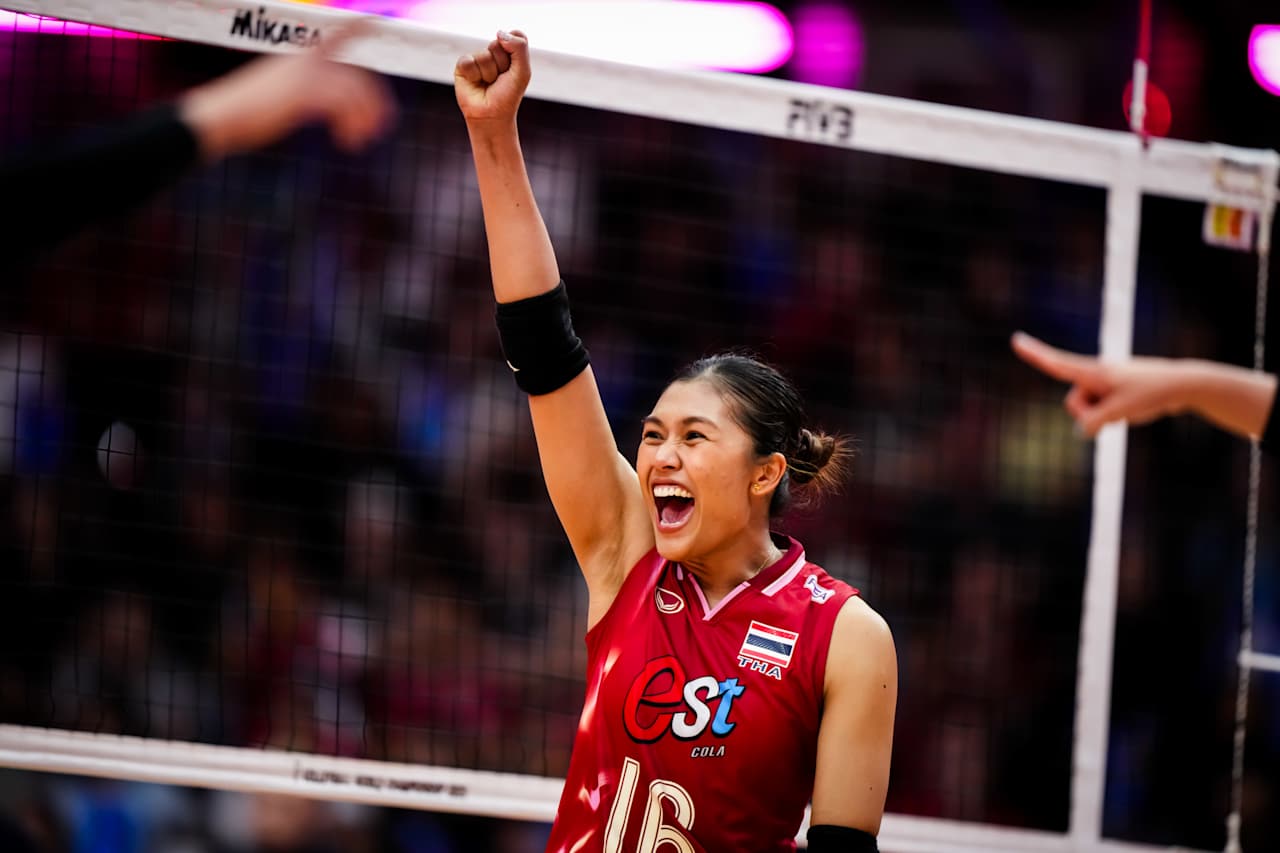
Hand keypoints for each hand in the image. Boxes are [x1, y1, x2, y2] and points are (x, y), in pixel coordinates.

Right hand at [179, 20, 394, 159]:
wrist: (221, 116)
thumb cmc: (245, 112)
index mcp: (301, 58)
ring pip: (353, 92)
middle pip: (357, 75)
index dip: (361, 25)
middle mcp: (306, 61)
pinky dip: (350, 125)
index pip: (340, 34)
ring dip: (364, 119)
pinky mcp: (303, 93)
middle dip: (375, 101)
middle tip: (380, 128)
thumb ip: (305, 95)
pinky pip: (341, 104)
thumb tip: (324, 108)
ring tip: (360, 141)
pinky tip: (346, 142)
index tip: (378, 18)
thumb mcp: (280, 96)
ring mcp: (305, 75)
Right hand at [454, 30, 530, 124]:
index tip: (513, 72)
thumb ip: (519, 48)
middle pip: (497, 45)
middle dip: (502, 65)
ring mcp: (477, 59)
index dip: (515, 56)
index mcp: (508, 52)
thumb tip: (499, 33)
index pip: (513, 37)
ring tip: (488, 84)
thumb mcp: (522, 72)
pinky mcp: (462, 66)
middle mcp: (492, 53)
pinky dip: (474, 74)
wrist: (491, 116)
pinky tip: (476, 83)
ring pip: (484, 55)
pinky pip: (468, 61)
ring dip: (489, 73)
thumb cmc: (508, 96)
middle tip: (499, 80)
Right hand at [1011, 332, 1189, 436]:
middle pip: (1073, 403)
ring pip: (1087, 410)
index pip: (1057, 364)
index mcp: (1094, 372)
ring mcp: (1104, 384)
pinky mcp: (1113, 392)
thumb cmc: (1151, 393)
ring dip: (1103, 417)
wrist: (1182, 385)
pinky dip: (1111, 415)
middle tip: (1117, 413)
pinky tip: (1132, 410)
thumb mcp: (1119, 412)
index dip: (1035, 354)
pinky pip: (1101, 410)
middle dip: (1087, 415)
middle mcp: (1095, 375)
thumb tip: (1080, 431)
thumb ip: (1093, 422)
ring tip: (1129, 409)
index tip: (1016, 340)